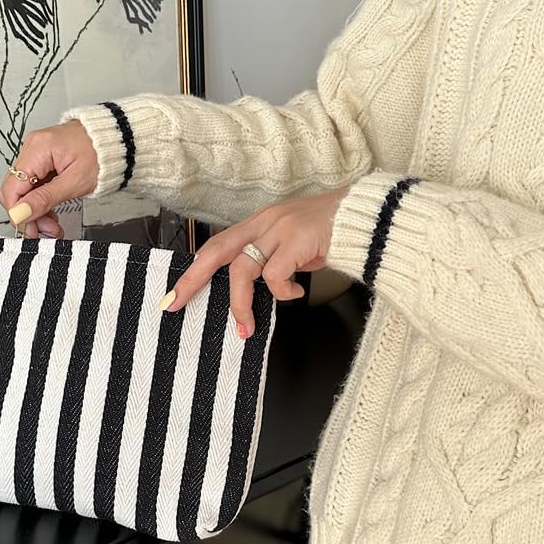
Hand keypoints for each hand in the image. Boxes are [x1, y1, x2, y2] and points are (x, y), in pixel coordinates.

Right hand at [0, 120, 99, 237]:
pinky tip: (52, 212)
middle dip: (29, 214)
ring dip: (36, 211)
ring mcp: (36, 153)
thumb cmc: (103, 154)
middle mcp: (32, 147)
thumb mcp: (75, 182)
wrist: (117, 140)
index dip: (19, 213)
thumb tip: (19, 213)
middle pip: (15, 190)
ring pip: (24, 191)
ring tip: (53, 225)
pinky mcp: (42, 160)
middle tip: (48, 230)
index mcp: (38, 148)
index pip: (12, 188)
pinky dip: (41, 201)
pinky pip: (33, 185)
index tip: (32, 230)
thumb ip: (45, 199)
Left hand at [163, 188, 348, 337]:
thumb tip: (261, 286)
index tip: (176, 292)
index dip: (195, 268)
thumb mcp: (294, 244)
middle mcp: (265, 221)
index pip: (217, 244)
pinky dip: (281, 292)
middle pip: (216, 250)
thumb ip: (273, 258)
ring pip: (242, 269)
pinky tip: (295, 294)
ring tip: (245, 327)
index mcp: (260, 222)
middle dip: (193, 279)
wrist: (368, 216)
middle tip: (175, 303)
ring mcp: (280, 229)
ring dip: (240, 303)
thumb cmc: (332, 232)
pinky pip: (275, 275)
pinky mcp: (298, 240)